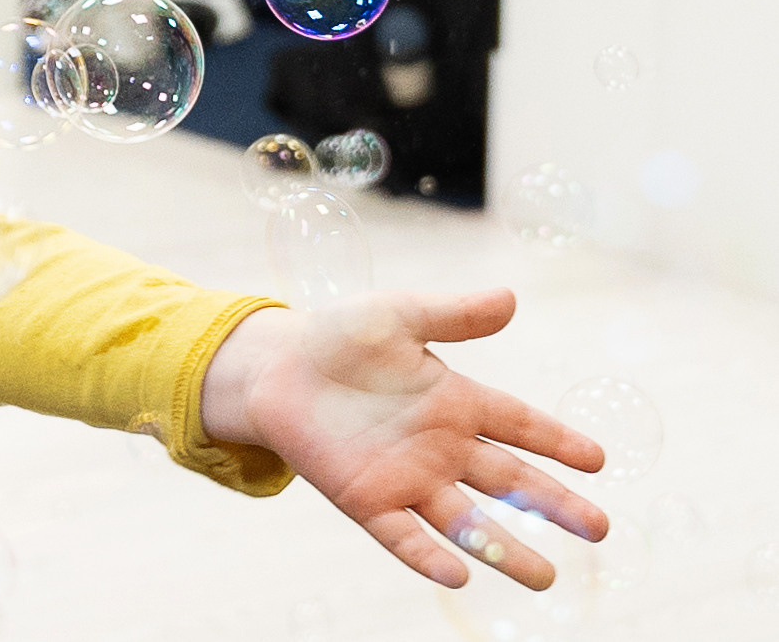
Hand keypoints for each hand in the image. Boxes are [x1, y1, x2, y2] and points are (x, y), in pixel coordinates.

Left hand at [205, 291, 609, 589]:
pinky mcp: (367, 499)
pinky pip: (403, 534)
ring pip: (466, 521)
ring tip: (547, 577)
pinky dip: (428, 554)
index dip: (557, 441)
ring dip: (505, 548)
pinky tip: (459, 574)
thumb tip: (509, 299)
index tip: (598, 460)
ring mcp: (406, 477)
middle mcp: (440, 446)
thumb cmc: (338, 337)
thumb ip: (452, 315)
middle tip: (600, 529)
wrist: (275, 366)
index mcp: (455, 401)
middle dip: (554, 505)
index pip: (519, 424)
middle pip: (509, 482)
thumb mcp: (397, 315)